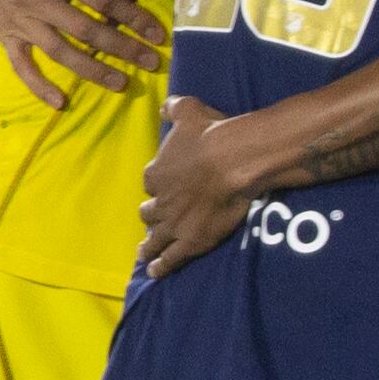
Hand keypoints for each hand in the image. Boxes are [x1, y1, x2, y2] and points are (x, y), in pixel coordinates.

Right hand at [0, 0, 163, 104]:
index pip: (101, 0)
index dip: (132, 17)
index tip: (158, 34)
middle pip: (86, 31)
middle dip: (122, 49)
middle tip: (152, 63)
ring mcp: (18, 19)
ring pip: (59, 52)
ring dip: (91, 71)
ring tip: (121, 83)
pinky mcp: (4, 32)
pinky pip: (20, 64)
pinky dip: (38, 85)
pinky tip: (60, 102)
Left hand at [139, 95, 258, 276]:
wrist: (234, 161)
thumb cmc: (212, 134)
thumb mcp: (188, 110)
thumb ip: (173, 108)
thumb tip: (164, 107)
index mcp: (156, 173)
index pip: (151, 182)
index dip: (158, 185)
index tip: (164, 186)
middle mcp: (160, 201)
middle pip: (149, 212)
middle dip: (151, 215)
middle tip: (154, 219)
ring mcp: (174, 223)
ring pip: (155, 238)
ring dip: (148, 246)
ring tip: (144, 252)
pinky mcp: (190, 241)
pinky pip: (171, 258)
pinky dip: (161, 266)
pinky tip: (155, 272)